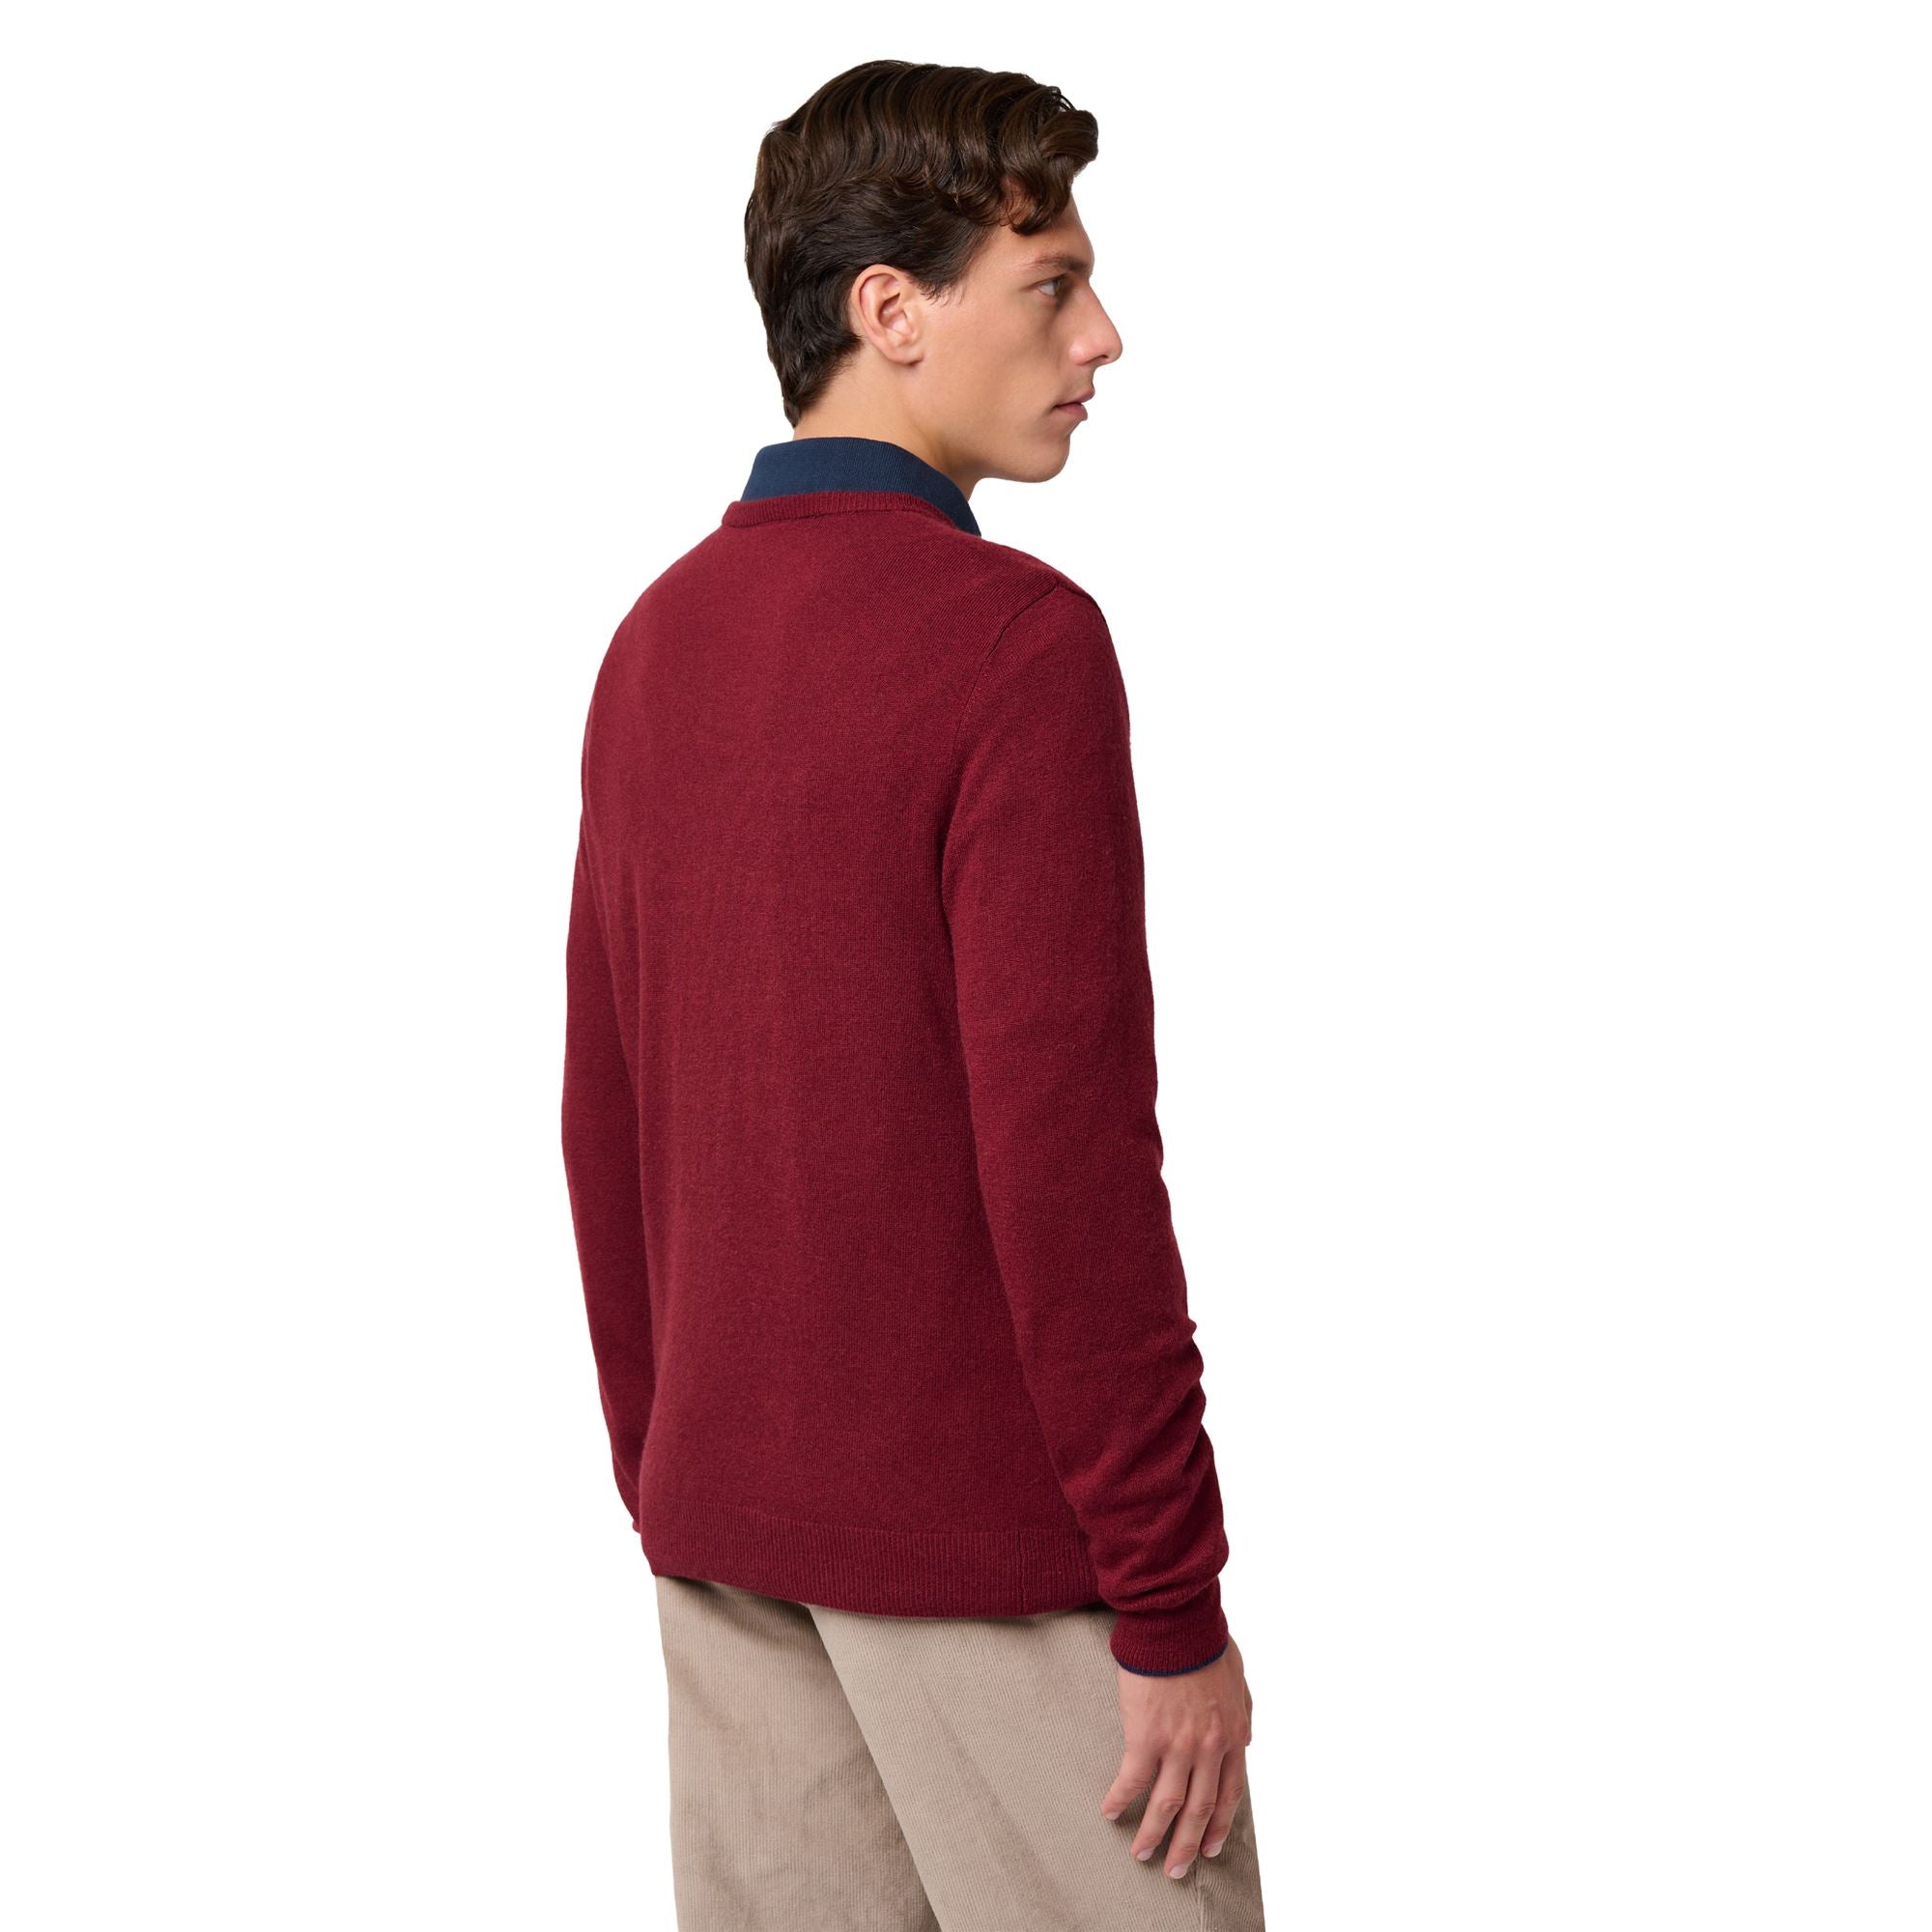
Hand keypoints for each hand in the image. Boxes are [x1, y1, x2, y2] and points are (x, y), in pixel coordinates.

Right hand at [1100, 1635, 1252, 1878]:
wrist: (1177, 1622)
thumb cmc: (1206, 1642)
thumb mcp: (1239, 1681)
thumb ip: (1243, 1715)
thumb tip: (1245, 1739)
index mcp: (1233, 1736)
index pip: (1230, 1794)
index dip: (1218, 1825)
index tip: (1209, 1848)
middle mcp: (1209, 1748)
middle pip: (1200, 1809)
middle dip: (1188, 1845)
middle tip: (1176, 1870)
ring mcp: (1178, 1745)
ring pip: (1168, 1804)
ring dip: (1155, 1834)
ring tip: (1142, 1854)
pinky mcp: (1146, 1735)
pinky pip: (1133, 1779)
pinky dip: (1122, 1800)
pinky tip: (1111, 1812)